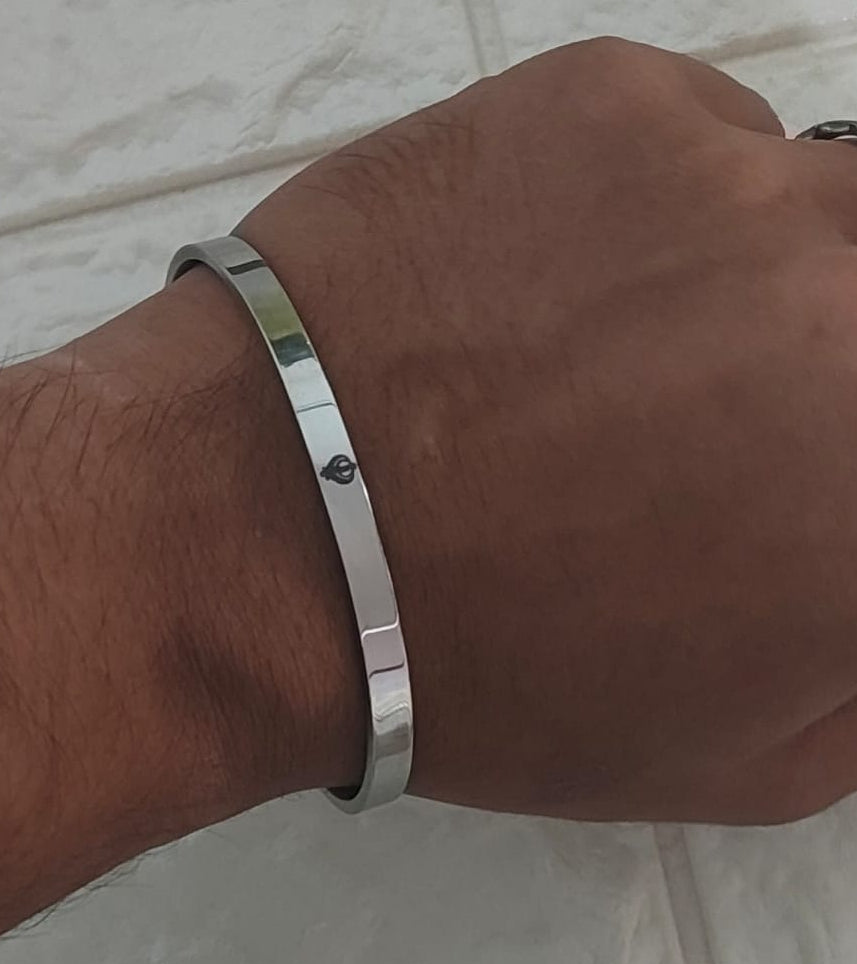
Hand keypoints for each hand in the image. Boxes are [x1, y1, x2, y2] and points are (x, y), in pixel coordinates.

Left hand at [237, 38, 856, 823]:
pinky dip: (652, 205)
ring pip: (812, 204)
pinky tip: (545, 277)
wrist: (269, 531)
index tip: (784, 475)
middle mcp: (852, 312)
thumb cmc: (486, 673)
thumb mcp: (725, 758)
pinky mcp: (606, 101)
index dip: (828, 469)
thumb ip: (854, 691)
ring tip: (626, 343)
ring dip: (756, 271)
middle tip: (722, 410)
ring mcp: (734, 185)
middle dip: (822, 366)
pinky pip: (691, 138)